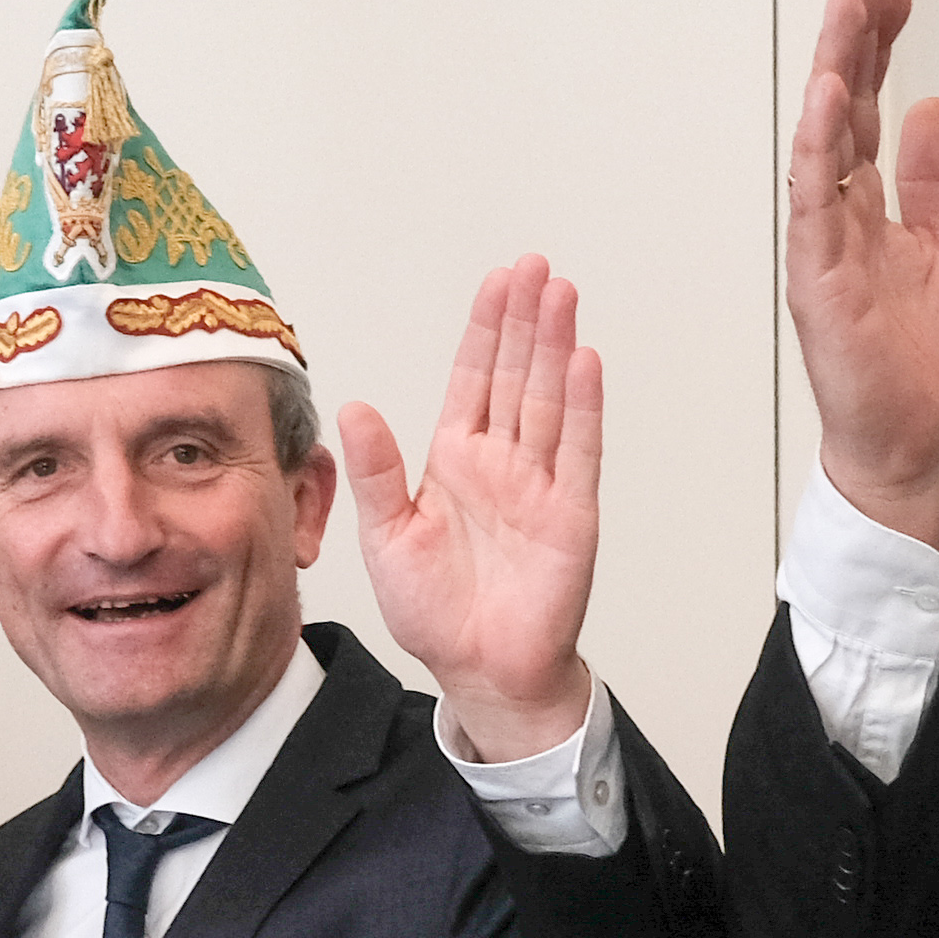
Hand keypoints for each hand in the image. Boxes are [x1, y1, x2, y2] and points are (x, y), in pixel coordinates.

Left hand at [340, 258, 602, 763]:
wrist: (480, 671)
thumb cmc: (434, 611)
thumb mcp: (386, 536)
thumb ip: (377, 472)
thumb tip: (354, 407)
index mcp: (455, 461)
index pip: (473, 379)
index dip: (485, 330)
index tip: (496, 281)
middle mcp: (502, 463)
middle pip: (517, 375)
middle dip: (525, 320)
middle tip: (534, 267)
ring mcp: (540, 484)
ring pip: (549, 399)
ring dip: (555, 347)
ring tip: (560, 294)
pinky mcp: (570, 515)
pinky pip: (578, 451)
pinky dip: (583, 407)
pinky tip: (584, 362)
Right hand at [784, 0, 938, 543]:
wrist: (913, 441)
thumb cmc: (920, 364)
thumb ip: (933, 183)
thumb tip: (931, 110)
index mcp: (866, 204)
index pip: (865, 106)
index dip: (877, 43)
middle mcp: (836, 213)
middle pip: (839, 105)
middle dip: (853, 34)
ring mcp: (823, 242)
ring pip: (822, 137)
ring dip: (832, 69)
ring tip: (845, 5)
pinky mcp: (820, 277)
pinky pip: (814, 199)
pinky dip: (817, 145)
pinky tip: (826, 94)